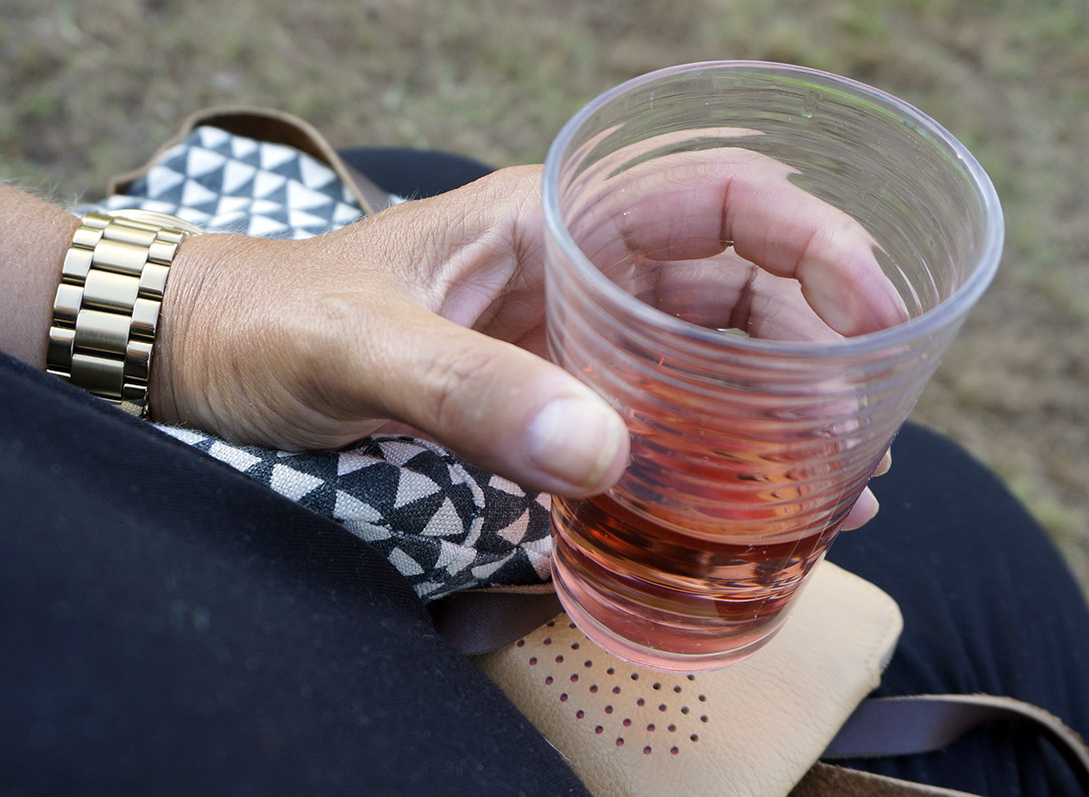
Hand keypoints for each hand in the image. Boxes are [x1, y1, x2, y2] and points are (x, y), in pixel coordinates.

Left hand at [152, 157, 902, 522]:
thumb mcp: (364, 348)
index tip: (876, 313)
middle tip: (862, 427)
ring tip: (835, 480)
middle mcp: (581, 268)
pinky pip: (654, 414)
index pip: (721, 199)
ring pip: (706, 357)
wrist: (212, 356)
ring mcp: (570, 335)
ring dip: (774, 410)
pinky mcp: (548, 394)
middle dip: (814, 346)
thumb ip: (471, 392)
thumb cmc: (276, 321)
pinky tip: (742, 505)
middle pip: (737, 289)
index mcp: (558, 218)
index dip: (816, 242)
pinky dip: (704, 454)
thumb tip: (605, 453)